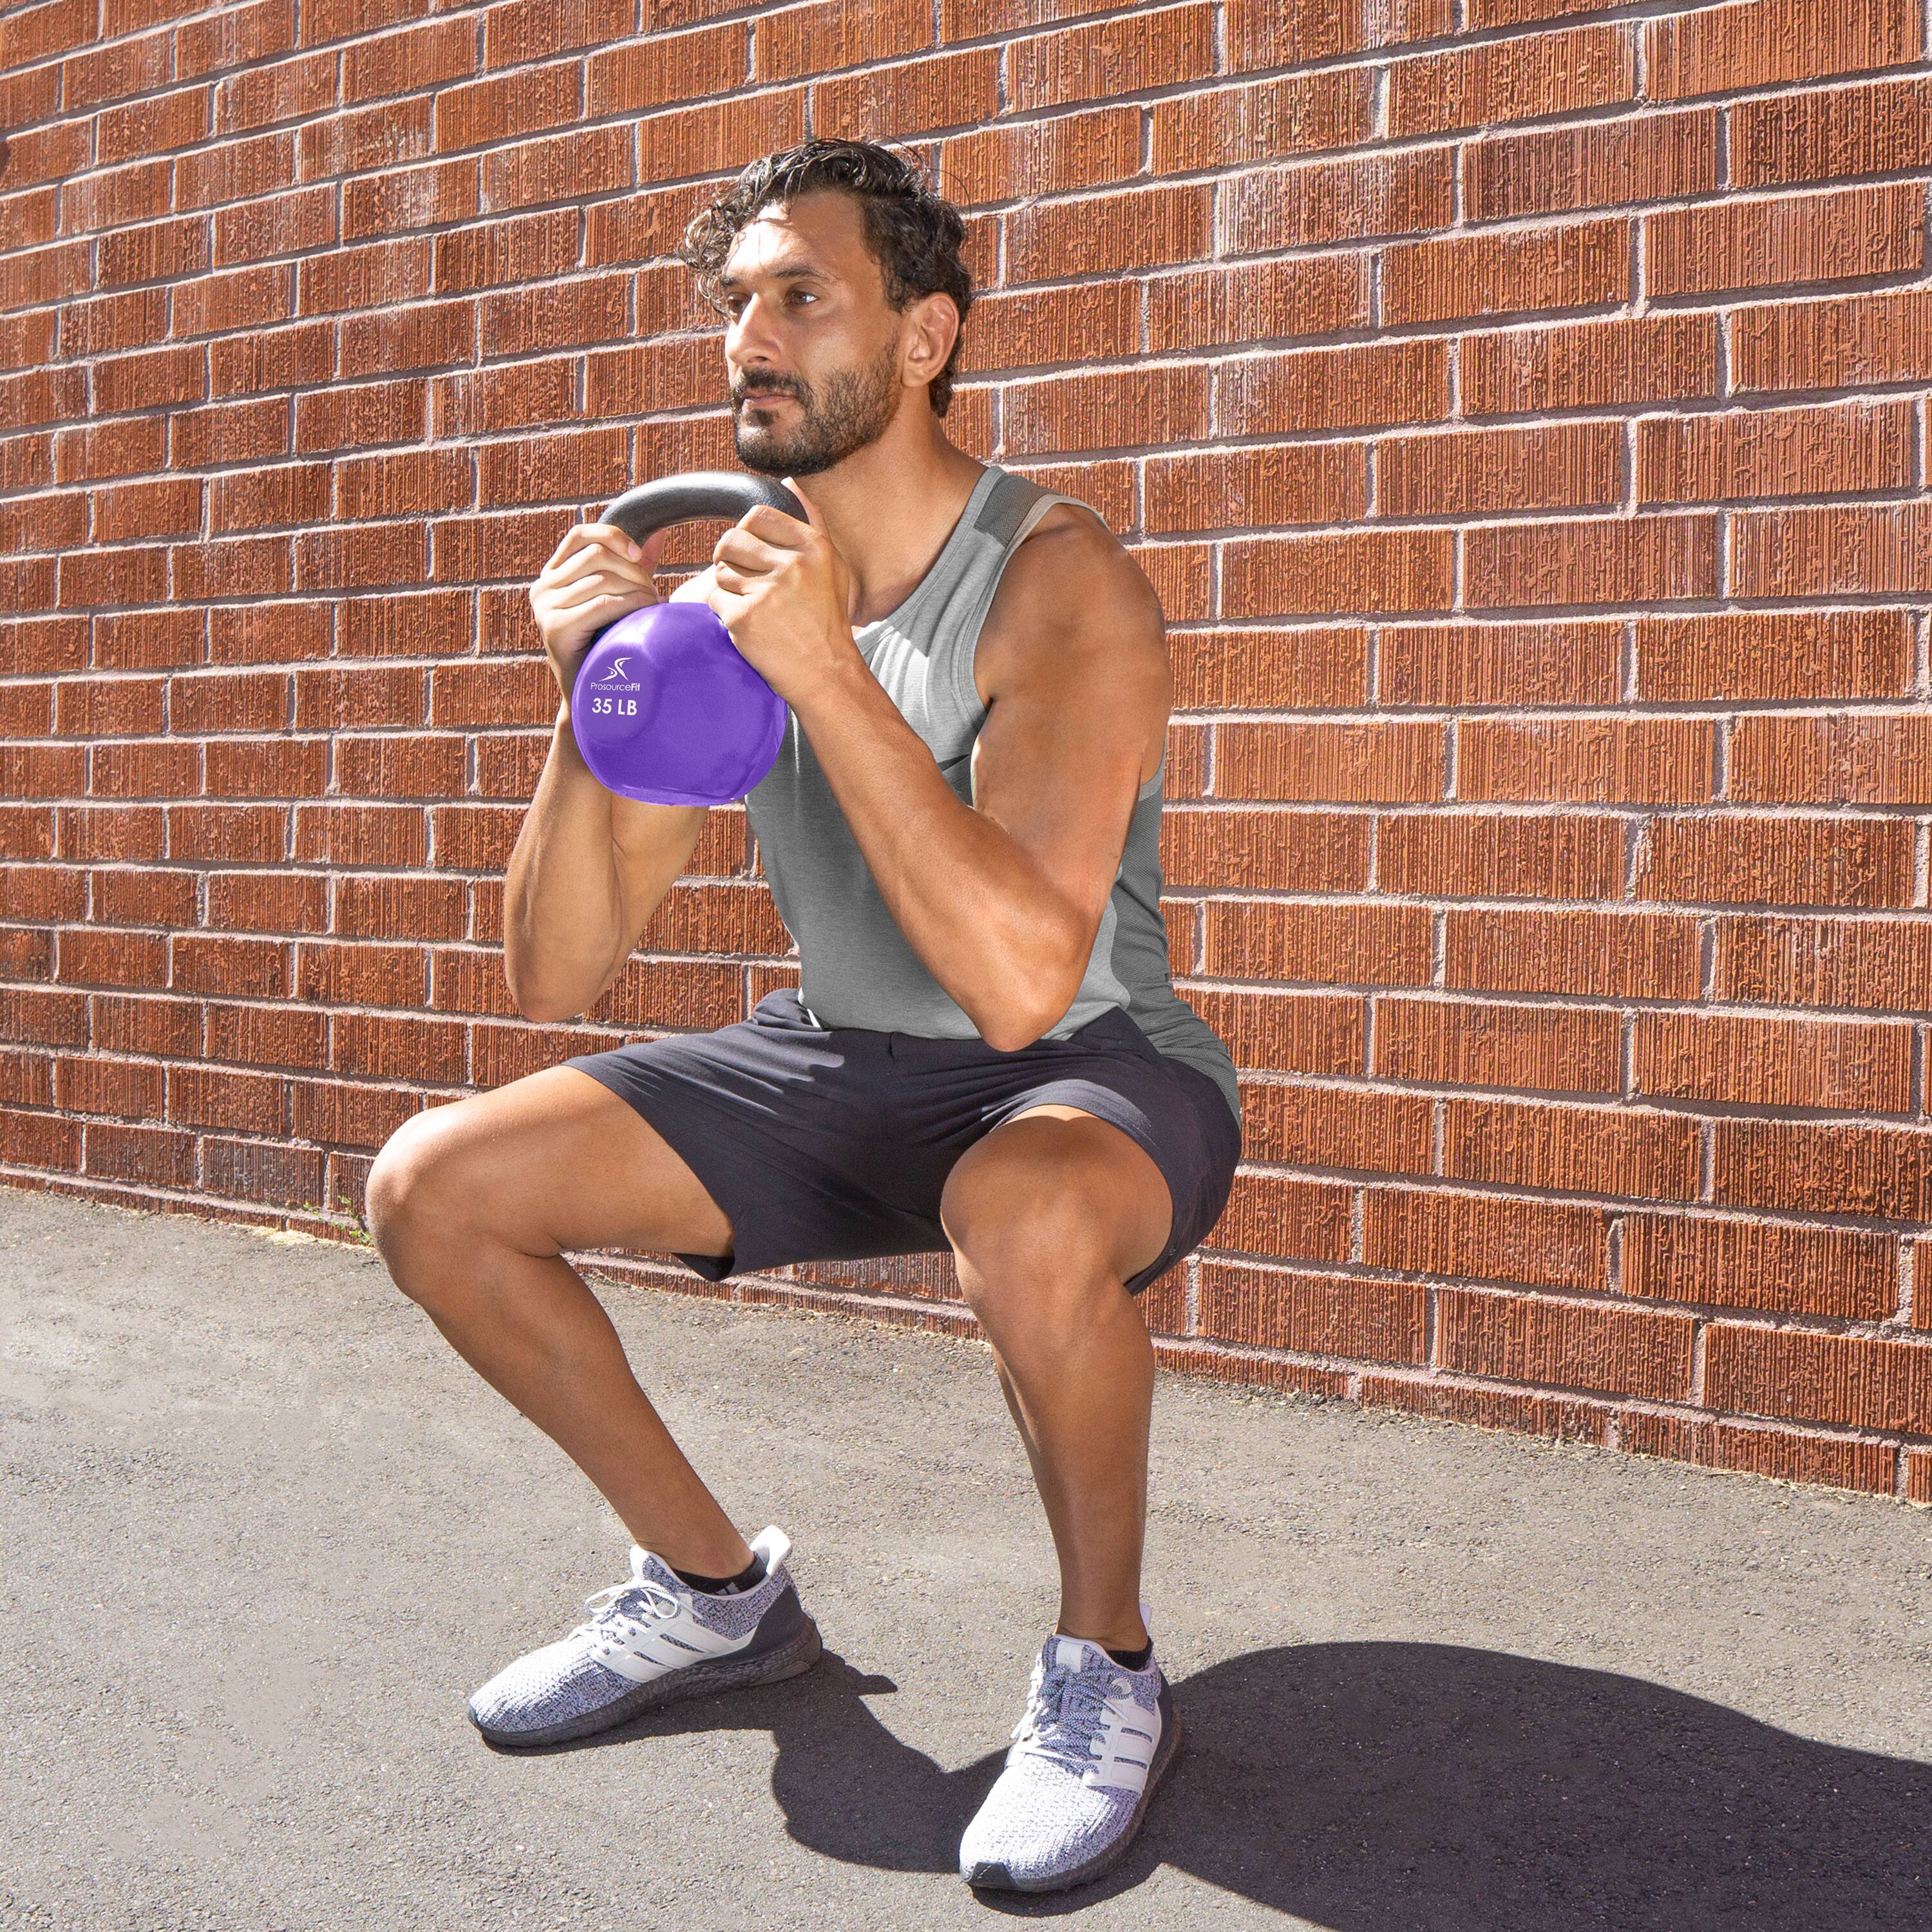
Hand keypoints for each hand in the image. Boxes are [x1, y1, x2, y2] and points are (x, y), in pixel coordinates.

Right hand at [530, 521, 670, 701]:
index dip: (612, 536)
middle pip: (597, 556)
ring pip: (604, 580)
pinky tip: (644, 617)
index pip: (581, 535)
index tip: (639, 555)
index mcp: (552, 576)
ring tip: (652, 609)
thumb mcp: (618, 599)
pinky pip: (602, 604)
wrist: (592, 696)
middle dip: (634, 571)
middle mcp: (541, 588)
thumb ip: (631, 567)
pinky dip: (630, 607)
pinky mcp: (555, 628)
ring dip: (637, 592)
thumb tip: (657, 533)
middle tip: (653, 595)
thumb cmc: (610, 644)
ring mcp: (544, 608)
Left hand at [707, 482, 857, 703]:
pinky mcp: (745, 617)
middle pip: (733, 540)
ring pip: (720, 570)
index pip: (758, 516)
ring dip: (728, 587)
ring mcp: (767, 592)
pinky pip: (714, 598)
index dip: (748, 532)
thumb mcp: (832, 567)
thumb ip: (812, 524)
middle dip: (731, 559)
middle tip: (744, 580)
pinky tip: (745, 623)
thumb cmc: (826, 621)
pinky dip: (723, 610)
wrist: (825, 673)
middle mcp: (791, 565)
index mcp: (812, 547)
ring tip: (751, 605)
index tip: (752, 551)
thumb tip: (792, 486)